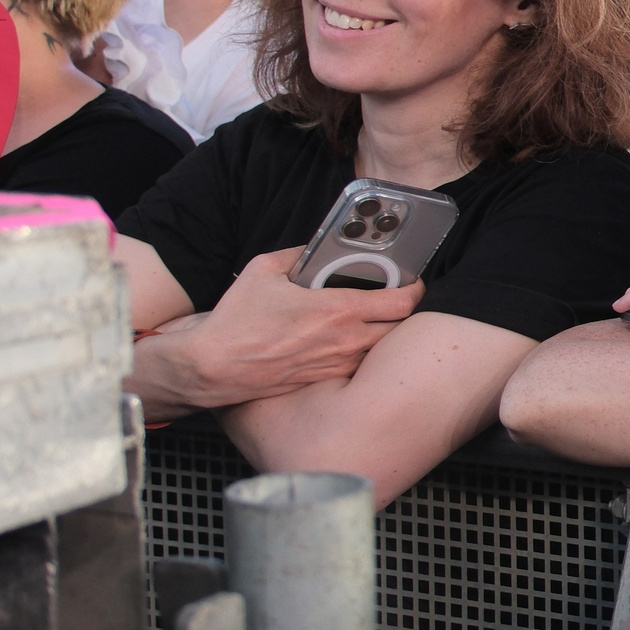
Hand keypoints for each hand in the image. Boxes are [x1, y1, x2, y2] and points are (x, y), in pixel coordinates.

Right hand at [162, 249, 422, 404]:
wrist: (214, 367)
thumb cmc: (238, 320)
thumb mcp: (264, 270)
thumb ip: (298, 255)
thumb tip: (314, 250)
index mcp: (339, 310)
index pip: (403, 302)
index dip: (415, 289)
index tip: (412, 282)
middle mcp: (346, 340)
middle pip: (401, 328)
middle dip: (403, 312)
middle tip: (392, 298)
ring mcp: (338, 364)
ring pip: (380, 349)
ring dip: (381, 333)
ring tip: (367, 318)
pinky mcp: (326, 380)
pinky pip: (357, 364)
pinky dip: (359, 351)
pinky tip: (342, 340)